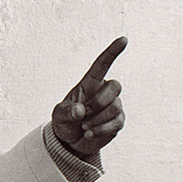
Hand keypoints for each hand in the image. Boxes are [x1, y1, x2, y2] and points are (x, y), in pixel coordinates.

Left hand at [50, 37, 126, 159]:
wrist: (70, 141)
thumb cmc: (64, 122)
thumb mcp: (59, 116)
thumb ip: (67, 112)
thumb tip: (80, 111)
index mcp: (90, 84)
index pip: (102, 64)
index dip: (112, 52)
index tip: (123, 39)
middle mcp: (104, 91)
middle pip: (116, 86)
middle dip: (99, 102)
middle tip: (84, 115)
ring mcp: (113, 105)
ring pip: (115, 107)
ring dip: (97, 120)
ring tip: (84, 127)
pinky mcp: (118, 121)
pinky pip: (117, 122)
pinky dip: (101, 130)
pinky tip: (90, 134)